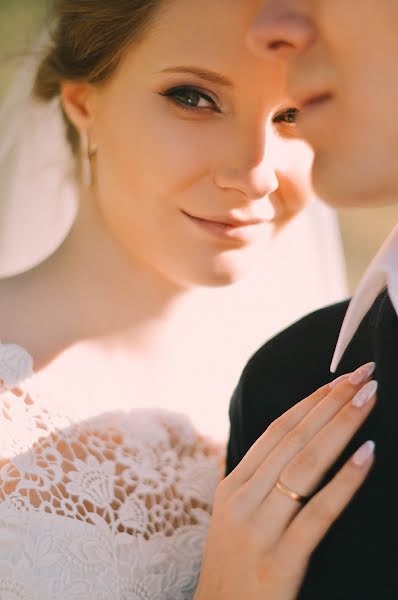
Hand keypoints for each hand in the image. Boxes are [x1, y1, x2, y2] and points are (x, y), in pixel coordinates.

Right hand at [195, 363, 376, 599]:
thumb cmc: (233, 569)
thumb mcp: (235, 517)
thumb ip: (257, 480)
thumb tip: (292, 443)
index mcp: (233, 485)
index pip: (276, 430)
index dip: (310, 401)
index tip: (339, 379)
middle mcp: (242, 499)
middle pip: (294, 439)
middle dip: (331, 403)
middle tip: (363, 375)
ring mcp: (258, 529)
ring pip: (306, 465)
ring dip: (341, 427)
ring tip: (368, 399)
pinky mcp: (279, 562)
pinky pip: (318, 513)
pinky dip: (345, 481)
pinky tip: (368, 455)